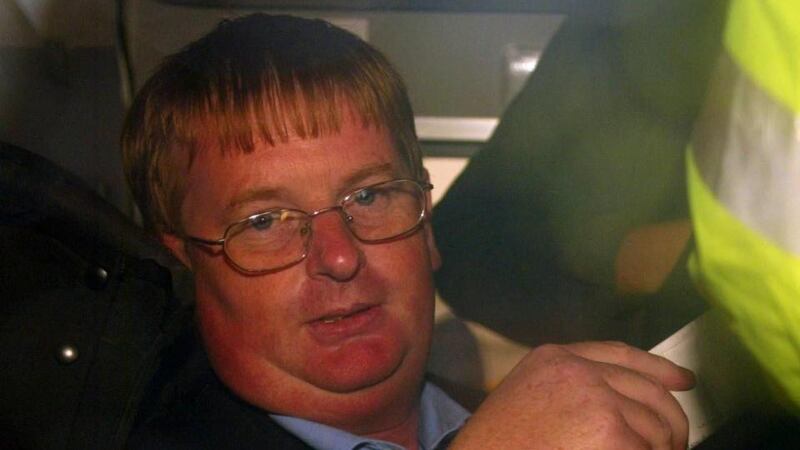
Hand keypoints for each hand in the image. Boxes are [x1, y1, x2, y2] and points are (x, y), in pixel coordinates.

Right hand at [450, 341, 694, 449]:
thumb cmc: (500, 444)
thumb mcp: (529, 398)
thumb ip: (569, 389)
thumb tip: (623, 404)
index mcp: (555, 358)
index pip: (620, 354)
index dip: (658, 368)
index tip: (684, 381)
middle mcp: (578, 371)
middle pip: (649, 391)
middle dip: (669, 424)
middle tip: (671, 447)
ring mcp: (598, 401)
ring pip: (657, 428)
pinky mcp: (612, 436)